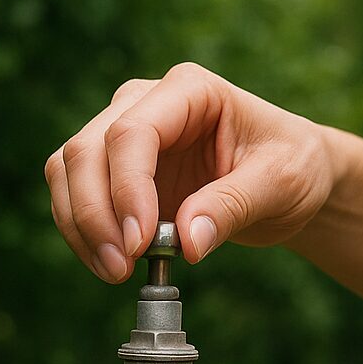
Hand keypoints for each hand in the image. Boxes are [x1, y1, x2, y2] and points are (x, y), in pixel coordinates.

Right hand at [44, 63, 336, 281]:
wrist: (292, 180)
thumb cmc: (294, 168)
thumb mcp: (280, 185)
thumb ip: (232, 206)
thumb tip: (186, 242)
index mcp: (191, 92)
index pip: (133, 131)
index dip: (127, 188)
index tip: (140, 242)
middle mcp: (147, 103)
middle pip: (88, 149)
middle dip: (94, 213)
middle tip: (119, 267)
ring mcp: (125, 135)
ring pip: (68, 170)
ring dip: (80, 225)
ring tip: (114, 272)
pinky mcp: (118, 172)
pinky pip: (77, 195)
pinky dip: (84, 232)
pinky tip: (111, 264)